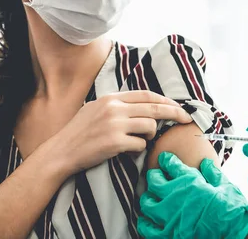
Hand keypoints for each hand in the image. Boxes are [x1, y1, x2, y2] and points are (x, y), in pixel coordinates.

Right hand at [51, 91, 191, 174]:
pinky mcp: (114, 142)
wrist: (60, 152)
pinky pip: (140, 144)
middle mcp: (114, 108)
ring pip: (150, 126)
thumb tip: (143, 105)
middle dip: (174, 113)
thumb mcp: (96, 109)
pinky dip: (138, 149)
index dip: (166, 100)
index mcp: (111, 98)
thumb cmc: (79, 133)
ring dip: (150, 136)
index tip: (178, 106)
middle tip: (187, 119)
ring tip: (137, 141)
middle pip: (154, 108)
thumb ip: (117, 105)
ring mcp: (114, 124)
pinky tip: (126, 151)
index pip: (146, 94)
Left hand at [137, 152, 247, 238]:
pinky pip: (149, 228)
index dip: (166, 160)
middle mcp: (175, 196)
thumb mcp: (225, 185)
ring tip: (149, 198)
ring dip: (147, 198)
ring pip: (148, 203)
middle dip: (153, 176)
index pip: (171, 165)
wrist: (233, 232)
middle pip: (154, 181)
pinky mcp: (169, 234)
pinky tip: (146, 220)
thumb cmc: (231, 208)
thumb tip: (205, 162)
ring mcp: (170, 216)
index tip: (164, 159)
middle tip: (155, 176)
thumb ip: (212, 173)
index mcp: (190, 181)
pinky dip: (145, 223)